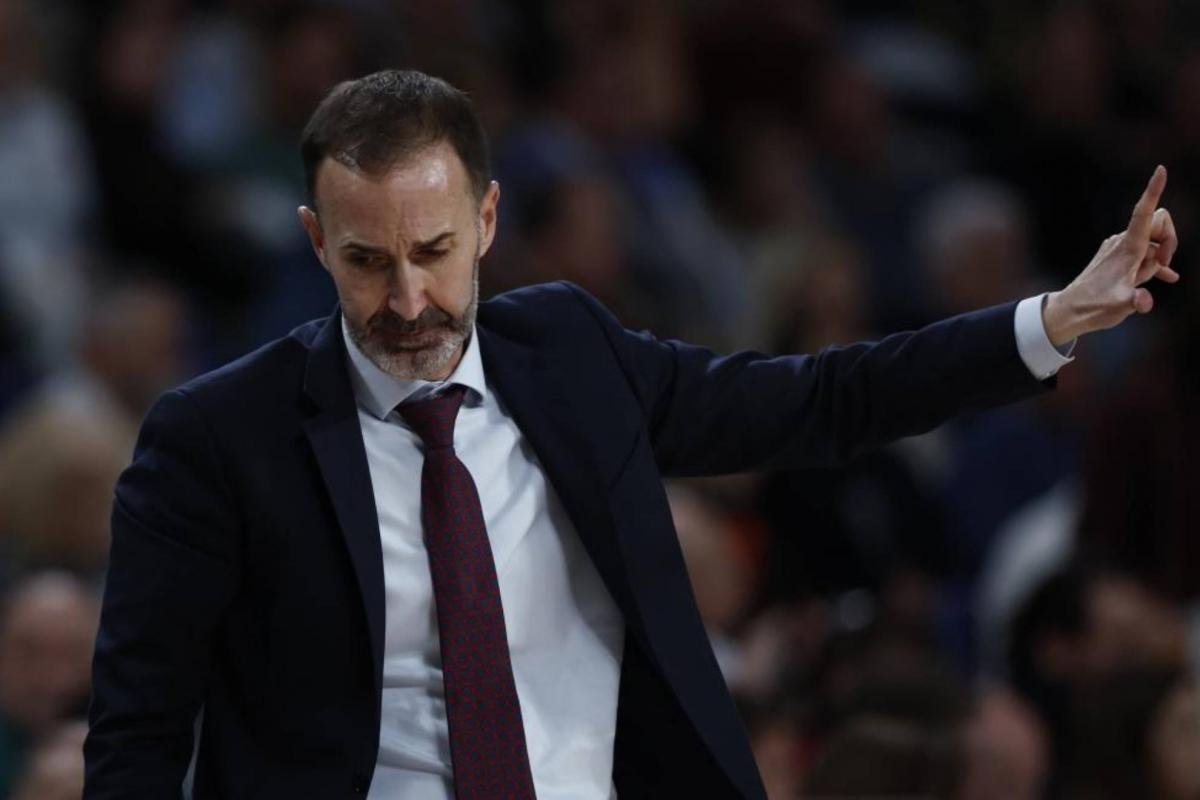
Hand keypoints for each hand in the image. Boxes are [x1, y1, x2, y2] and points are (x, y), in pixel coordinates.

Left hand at [1043, 165, 1180, 346]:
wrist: (1069, 312)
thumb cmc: (1093, 307)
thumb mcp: (1119, 306)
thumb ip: (1136, 302)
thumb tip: (1144, 301)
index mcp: (1127, 248)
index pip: (1143, 213)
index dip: (1153, 190)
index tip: (1161, 170)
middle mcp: (1123, 243)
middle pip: (1157, 224)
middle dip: (1169, 241)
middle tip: (1163, 266)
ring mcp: (1120, 250)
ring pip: (1152, 242)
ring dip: (1158, 259)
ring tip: (1145, 281)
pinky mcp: (1117, 259)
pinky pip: (1144, 254)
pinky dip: (1155, 264)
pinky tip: (1168, 276)